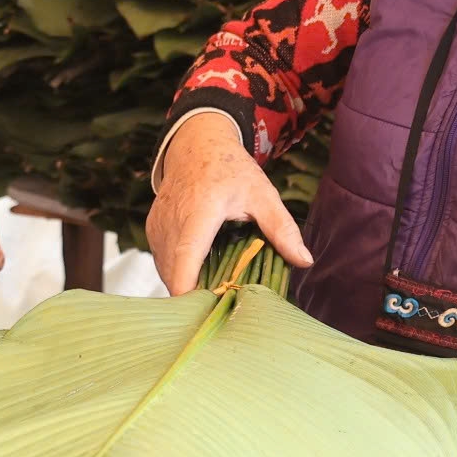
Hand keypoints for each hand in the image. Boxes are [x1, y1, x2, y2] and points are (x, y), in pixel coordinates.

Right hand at [146, 114, 312, 295]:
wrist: (197, 145)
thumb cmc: (232, 170)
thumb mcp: (263, 194)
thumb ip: (282, 228)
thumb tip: (305, 260)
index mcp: (201, 211)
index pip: (186, 255)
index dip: (187, 287)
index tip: (200, 311)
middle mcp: (173, 219)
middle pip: (174, 272)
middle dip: (193, 295)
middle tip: (221, 306)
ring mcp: (158, 226)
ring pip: (165, 270)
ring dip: (185, 284)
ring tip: (213, 289)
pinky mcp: (152, 230)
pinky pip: (161, 261)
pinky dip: (177, 271)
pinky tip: (199, 271)